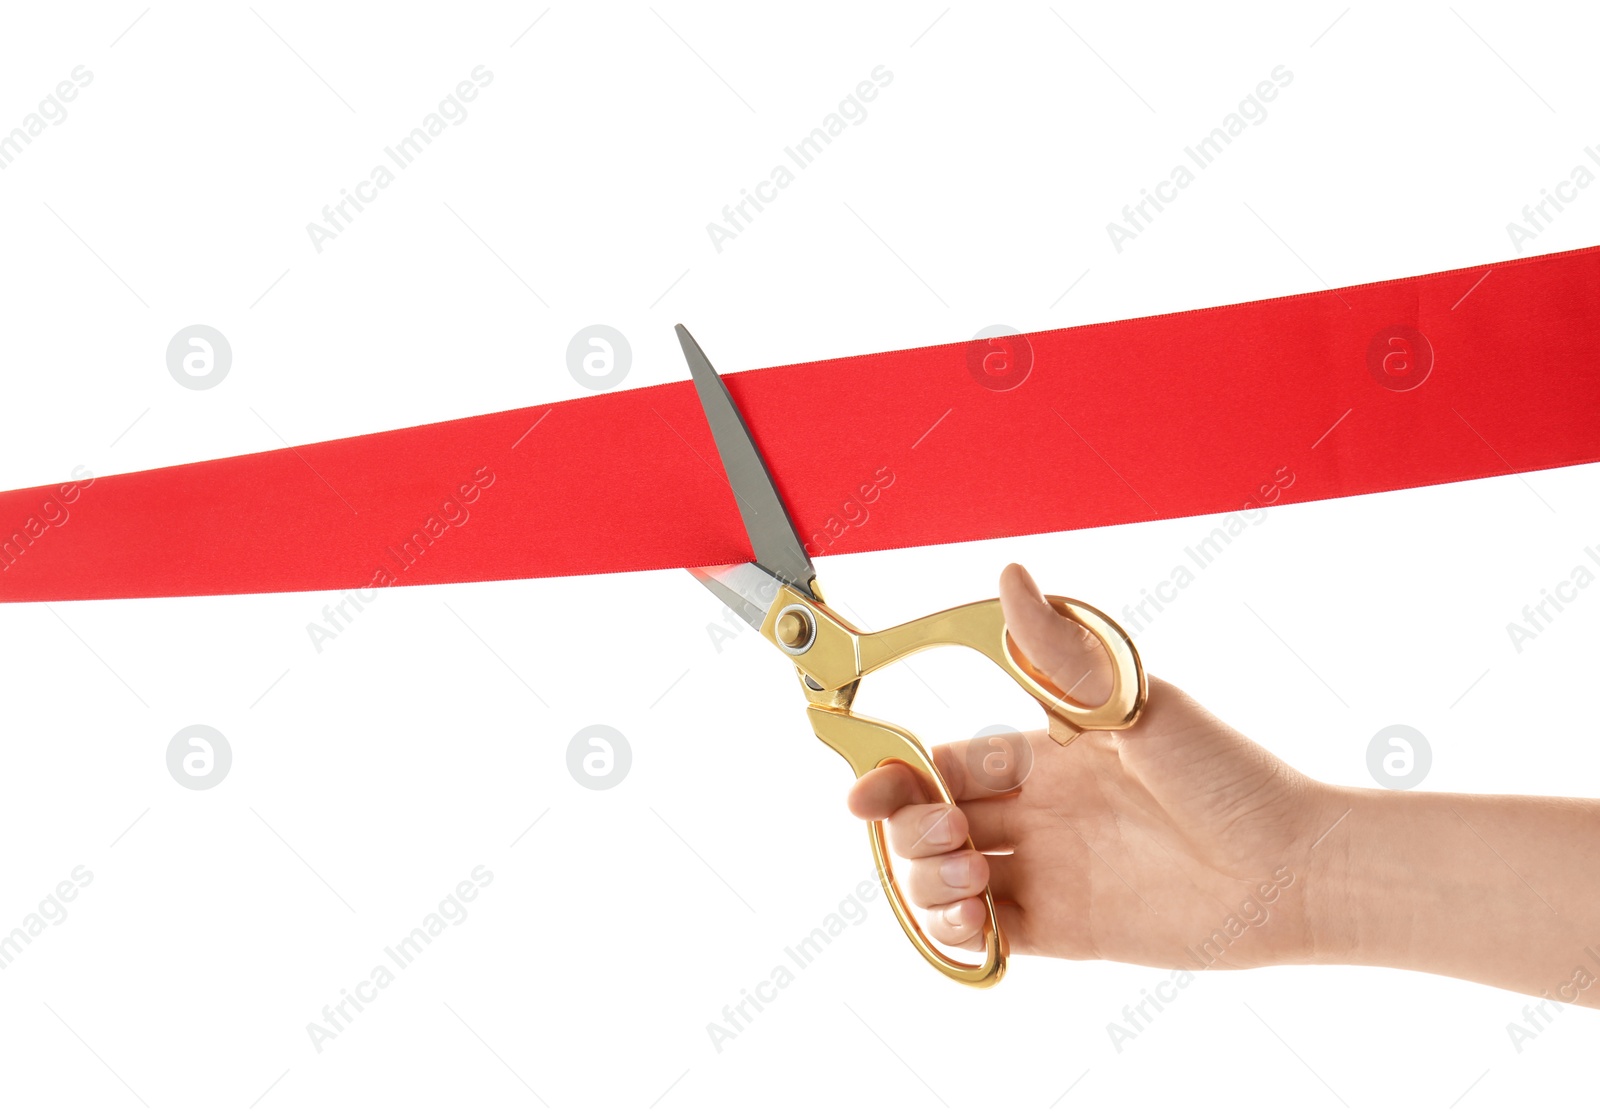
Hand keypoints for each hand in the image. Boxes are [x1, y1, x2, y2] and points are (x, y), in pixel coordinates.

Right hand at [847, 563, 1333, 970]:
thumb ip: (1062, 653)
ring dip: (931, 880)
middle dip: (911, 827)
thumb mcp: (1139, 706)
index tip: (865, 788)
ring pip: (949, 878)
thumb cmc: (1233, 777)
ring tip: (970, 877)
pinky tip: (974, 918)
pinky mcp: (1067, 930)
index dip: (900, 773)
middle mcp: (1042, 813)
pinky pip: (989, 935)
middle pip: (935, 819)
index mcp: (1049, 754)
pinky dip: (959, 932)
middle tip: (948, 833)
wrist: (1296, 869)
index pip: (950, 760)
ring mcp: (1050, 872)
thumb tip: (1013, 576)